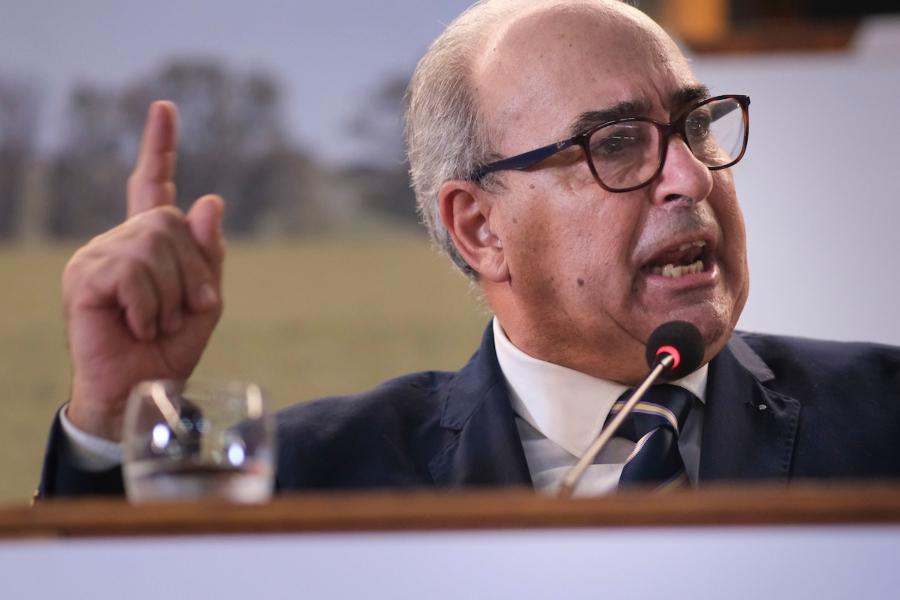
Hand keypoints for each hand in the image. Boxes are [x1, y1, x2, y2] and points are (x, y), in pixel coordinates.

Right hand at [63, 101, 224, 440]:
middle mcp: (120, 242)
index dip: (159, 147)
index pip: (151, 185)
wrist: (143, 391)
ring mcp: (97, 257)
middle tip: (185, 311)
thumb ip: (208, 254)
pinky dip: (149, 306)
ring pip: (154, 247)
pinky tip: (137, 326)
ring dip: (171, 296)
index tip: (164, 108)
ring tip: (156, 323)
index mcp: (148, 244)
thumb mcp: (204, 301)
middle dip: (192, 272)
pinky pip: (134, 272)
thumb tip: (209, 200)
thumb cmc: (171, 348)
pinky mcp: (84, 279)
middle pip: (170, 223)